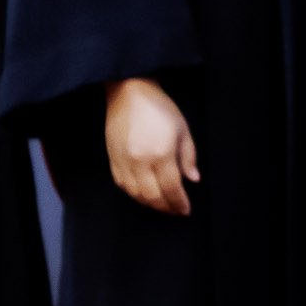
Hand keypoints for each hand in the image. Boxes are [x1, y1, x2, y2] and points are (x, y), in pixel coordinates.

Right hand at [104, 78, 197, 216]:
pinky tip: (144, 195)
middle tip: (175, 211)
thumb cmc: (160, 108)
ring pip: (135, 194)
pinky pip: (122, 185)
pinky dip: (134, 194)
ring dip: (150, 204)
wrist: (129, 93)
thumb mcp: (183, 130)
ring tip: (162, 205)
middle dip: (166, 207)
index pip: (171, 187)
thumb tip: (193, 180)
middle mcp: (139, 161)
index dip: (179, 202)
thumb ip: (188, 157)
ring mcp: (123, 161)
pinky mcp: (112, 159)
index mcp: (161, 153)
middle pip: (152, 195)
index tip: (186, 210)